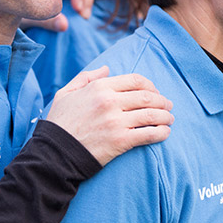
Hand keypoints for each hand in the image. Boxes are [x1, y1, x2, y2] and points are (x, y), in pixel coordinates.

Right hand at [46, 66, 173, 165]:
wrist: (53, 154)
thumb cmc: (59, 124)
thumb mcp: (66, 94)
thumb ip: (86, 78)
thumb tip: (107, 68)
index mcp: (99, 87)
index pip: (136, 80)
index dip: (151, 85)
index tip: (155, 92)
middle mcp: (110, 101)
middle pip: (147, 96)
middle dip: (162, 101)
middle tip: (168, 106)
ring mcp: (116, 121)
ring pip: (152, 114)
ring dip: (165, 116)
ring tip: (170, 119)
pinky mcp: (121, 141)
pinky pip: (149, 134)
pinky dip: (161, 133)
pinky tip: (165, 133)